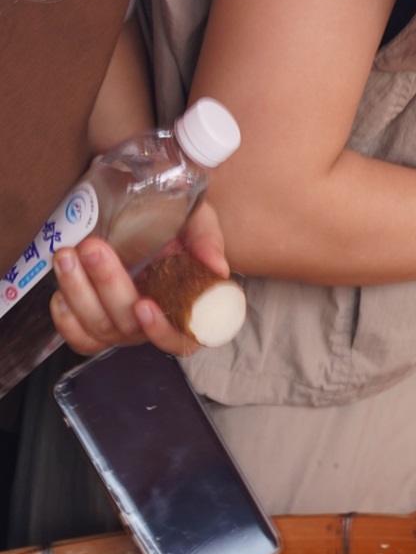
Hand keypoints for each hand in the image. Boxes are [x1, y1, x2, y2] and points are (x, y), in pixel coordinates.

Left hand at [51, 199, 230, 357]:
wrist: (149, 214)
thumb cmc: (178, 223)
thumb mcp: (199, 222)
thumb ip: (208, 241)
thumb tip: (217, 268)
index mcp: (189, 306)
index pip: (181, 339)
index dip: (161, 330)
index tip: (144, 304)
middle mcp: (156, 322)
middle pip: (129, 325)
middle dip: (107, 286)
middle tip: (93, 248)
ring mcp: (124, 326)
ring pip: (100, 328)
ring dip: (78, 293)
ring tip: (66, 256)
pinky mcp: (96, 325)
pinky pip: (80, 339)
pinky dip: (66, 321)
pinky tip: (60, 292)